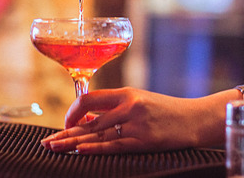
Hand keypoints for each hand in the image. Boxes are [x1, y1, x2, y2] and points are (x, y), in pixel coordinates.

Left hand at [40, 87, 222, 153]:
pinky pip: (114, 145)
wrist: (197, 119)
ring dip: (73, 142)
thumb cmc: (168, 112)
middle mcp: (130, 105)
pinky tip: (80, 150)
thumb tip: (88, 120)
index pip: (90, 98)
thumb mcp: (142, 102)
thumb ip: (116, 109)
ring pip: (98, 134)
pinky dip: (95, 148)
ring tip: (55, 149)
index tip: (65, 124)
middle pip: (89, 119)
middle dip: (65, 132)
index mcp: (127, 93)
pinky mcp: (145, 139)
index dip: (73, 112)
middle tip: (47, 142)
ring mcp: (137, 122)